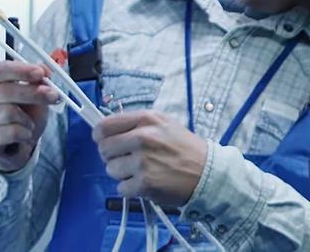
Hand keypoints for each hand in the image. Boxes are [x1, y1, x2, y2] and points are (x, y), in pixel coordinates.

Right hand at [0, 61, 58, 172]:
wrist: (16, 147)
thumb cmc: (21, 117)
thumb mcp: (33, 95)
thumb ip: (37, 80)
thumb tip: (45, 69)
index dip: (21, 71)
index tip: (41, 73)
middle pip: (4, 91)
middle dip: (33, 93)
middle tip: (53, 96)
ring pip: (8, 112)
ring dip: (28, 119)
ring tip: (30, 124)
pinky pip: (10, 132)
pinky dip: (24, 133)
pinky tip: (24, 135)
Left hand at [93, 111, 208, 206]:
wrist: (208, 172)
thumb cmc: (185, 148)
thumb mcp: (163, 123)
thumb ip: (135, 124)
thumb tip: (105, 130)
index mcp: (146, 119)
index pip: (104, 126)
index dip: (101, 136)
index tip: (104, 141)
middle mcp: (143, 138)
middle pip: (104, 149)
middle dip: (112, 156)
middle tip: (128, 159)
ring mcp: (143, 162)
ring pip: (111, 170)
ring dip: (123, 174)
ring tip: (143, 171)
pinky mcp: (145, 183)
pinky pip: (121, 188)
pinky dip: (132, 189)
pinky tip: (147, 183)